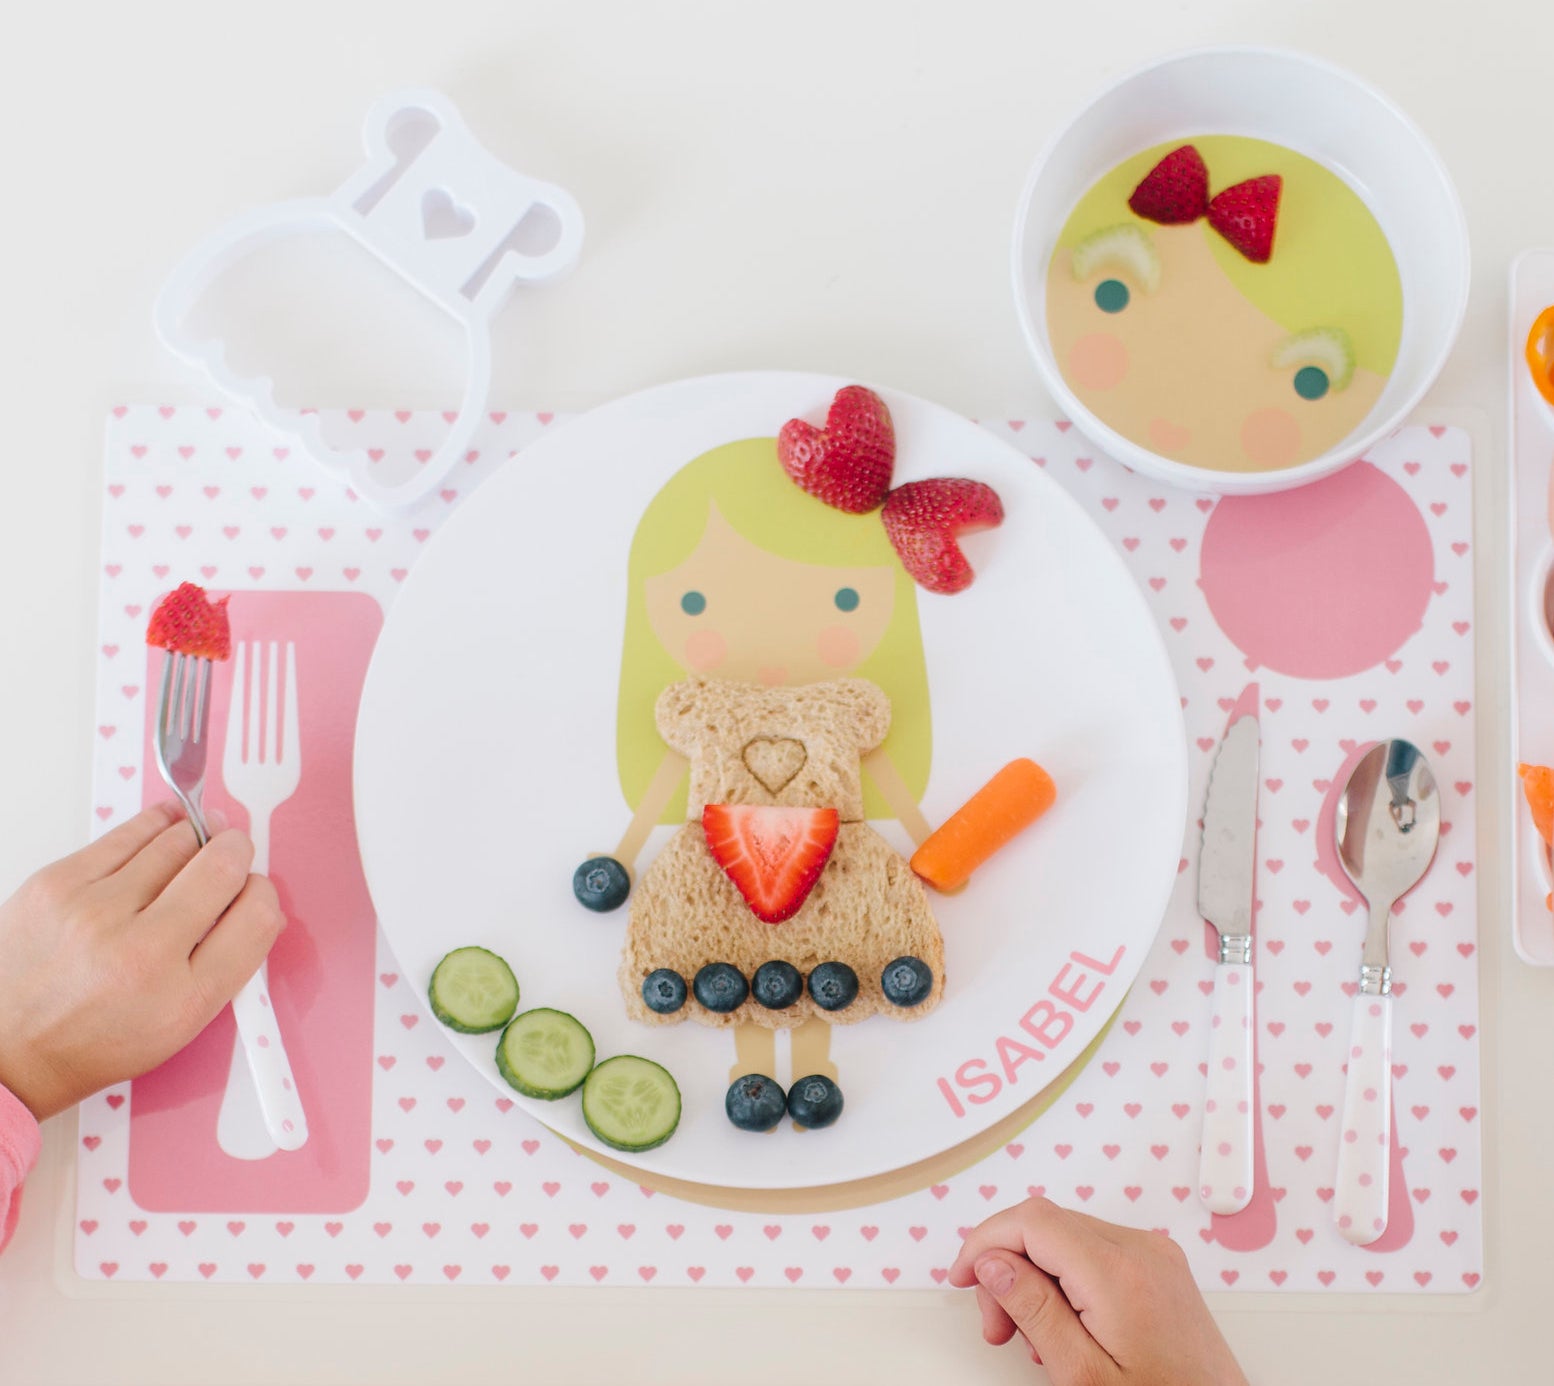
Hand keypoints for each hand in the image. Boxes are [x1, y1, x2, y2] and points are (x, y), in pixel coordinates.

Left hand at [0, 802, 284, 1120]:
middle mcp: (142, 954)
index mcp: (185, 999)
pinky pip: (129, 831)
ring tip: (190, 848)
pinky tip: (158, 836)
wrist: (10, 1047)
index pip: (258, 914)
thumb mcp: (181, 1023)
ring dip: (195, 837)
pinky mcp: (58, 883)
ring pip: (178, 837)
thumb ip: (228, 961)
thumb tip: (254, 899)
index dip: (263, 892)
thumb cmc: (94, 1037)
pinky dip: (152, 827)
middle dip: (235, 851)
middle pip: (223, 866)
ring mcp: (95, 913)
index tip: (252, 889)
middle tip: (229, 851)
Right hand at [949, 1196, 1246, 1385]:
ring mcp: (1155, 1255)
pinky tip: (1062, 1324)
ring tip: (1030, 1335)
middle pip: (1046, 1225)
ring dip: (1034, 1275)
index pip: (1031, 1221)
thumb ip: (1034, 1310)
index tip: (963, 1277)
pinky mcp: (1160, 1268)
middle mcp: (1141, 1249)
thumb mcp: (1082, 1374)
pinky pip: (1094, 1252)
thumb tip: (992, 1261)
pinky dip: (1064, 1279)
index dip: (985, 1241)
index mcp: (1119, 1272)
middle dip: (1007, 1267)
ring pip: (1066, 1237)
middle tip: (998, 1325)